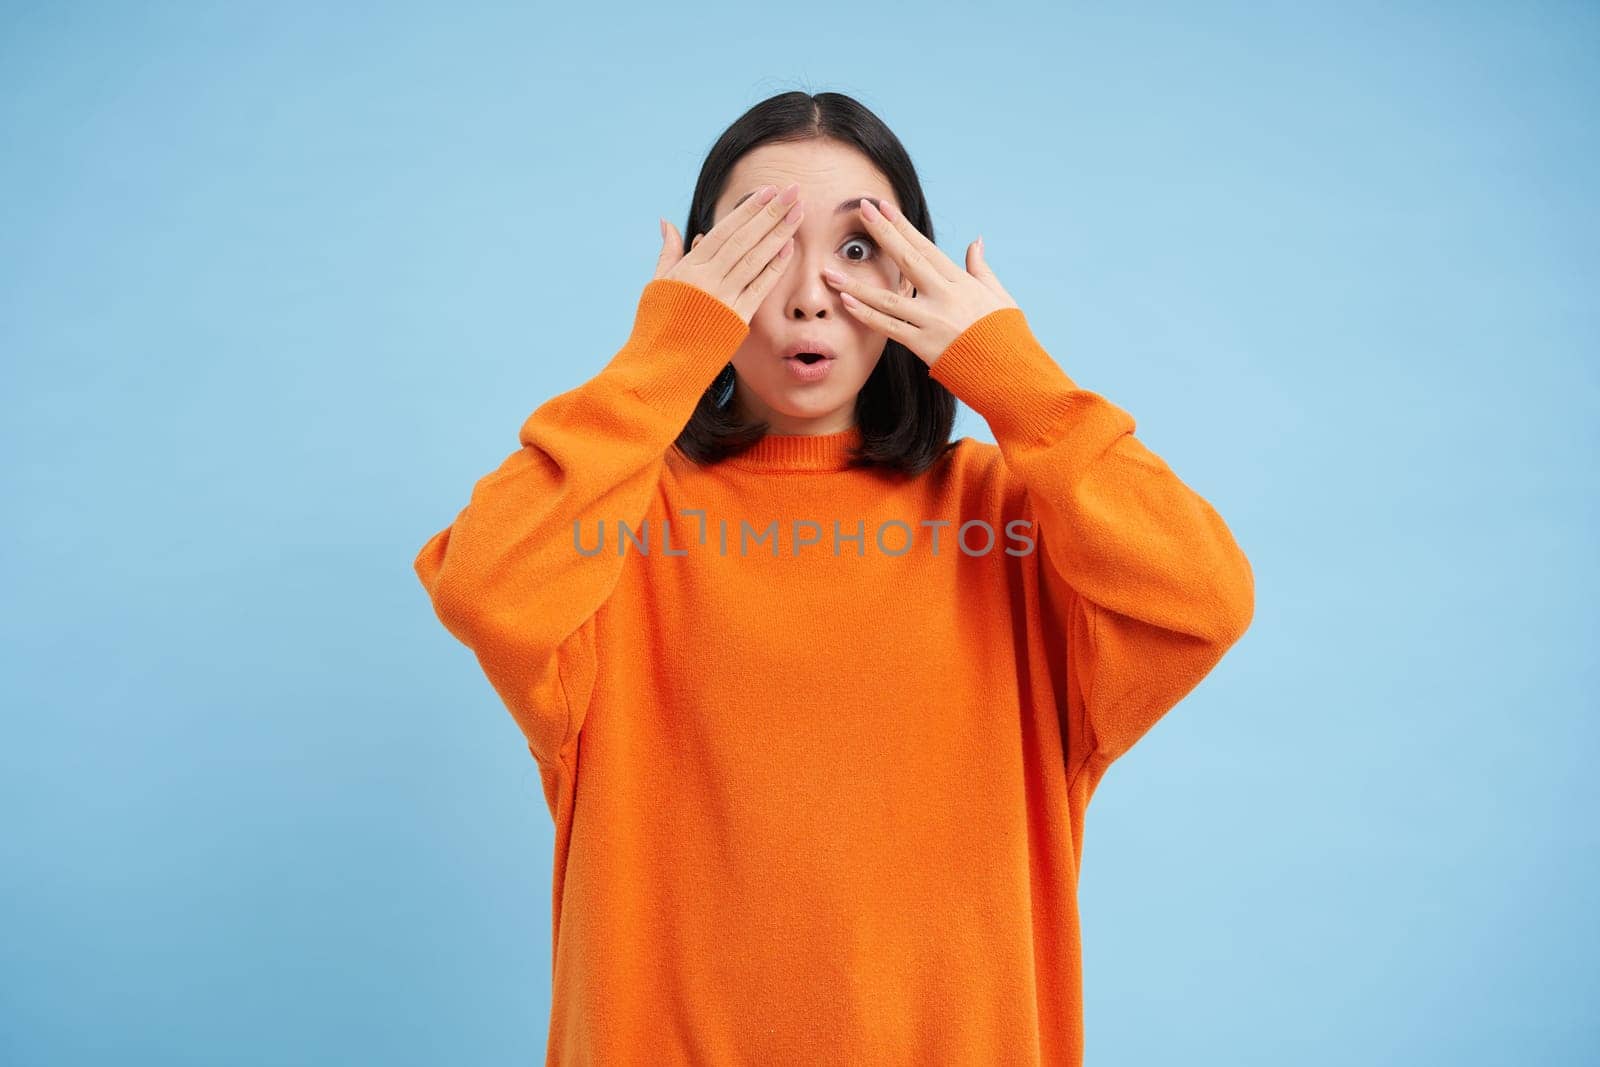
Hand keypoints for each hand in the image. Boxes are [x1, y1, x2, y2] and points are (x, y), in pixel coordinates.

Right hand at [654, 182, 804, 325]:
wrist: (662, 363)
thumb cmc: (658, 322)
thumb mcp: (658, 282)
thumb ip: (668, 251)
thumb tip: (666, 222)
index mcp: (690, 267)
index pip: (725, 230)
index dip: (749, 209)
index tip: (768, 191)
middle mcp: (709, 279)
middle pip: (745, 239)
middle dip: (771, 213)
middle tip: (793, 191)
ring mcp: (725, 298)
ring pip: (756, 259)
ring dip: (779, 234)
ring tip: (797, 214)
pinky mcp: (738, 318)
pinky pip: (760, 287)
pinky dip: (775, 267)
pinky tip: (789, 248)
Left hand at [820, 199, 1017, 366]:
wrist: (1011, 372)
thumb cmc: (1006, 335)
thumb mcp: (999, 296)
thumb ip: (981, 268)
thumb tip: (975, 241)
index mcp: (960, 282)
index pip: (925, 247)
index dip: (901, 225)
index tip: (882, 207)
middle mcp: (944, 297)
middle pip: (906, 260)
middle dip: (882, 233)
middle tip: (860, 210)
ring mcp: (932, 321)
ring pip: (887, 298)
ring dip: (855, 284)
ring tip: (829, 270)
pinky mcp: (924, 346)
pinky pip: (888, 328)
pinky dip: (865, 315)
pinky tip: (845, 301)